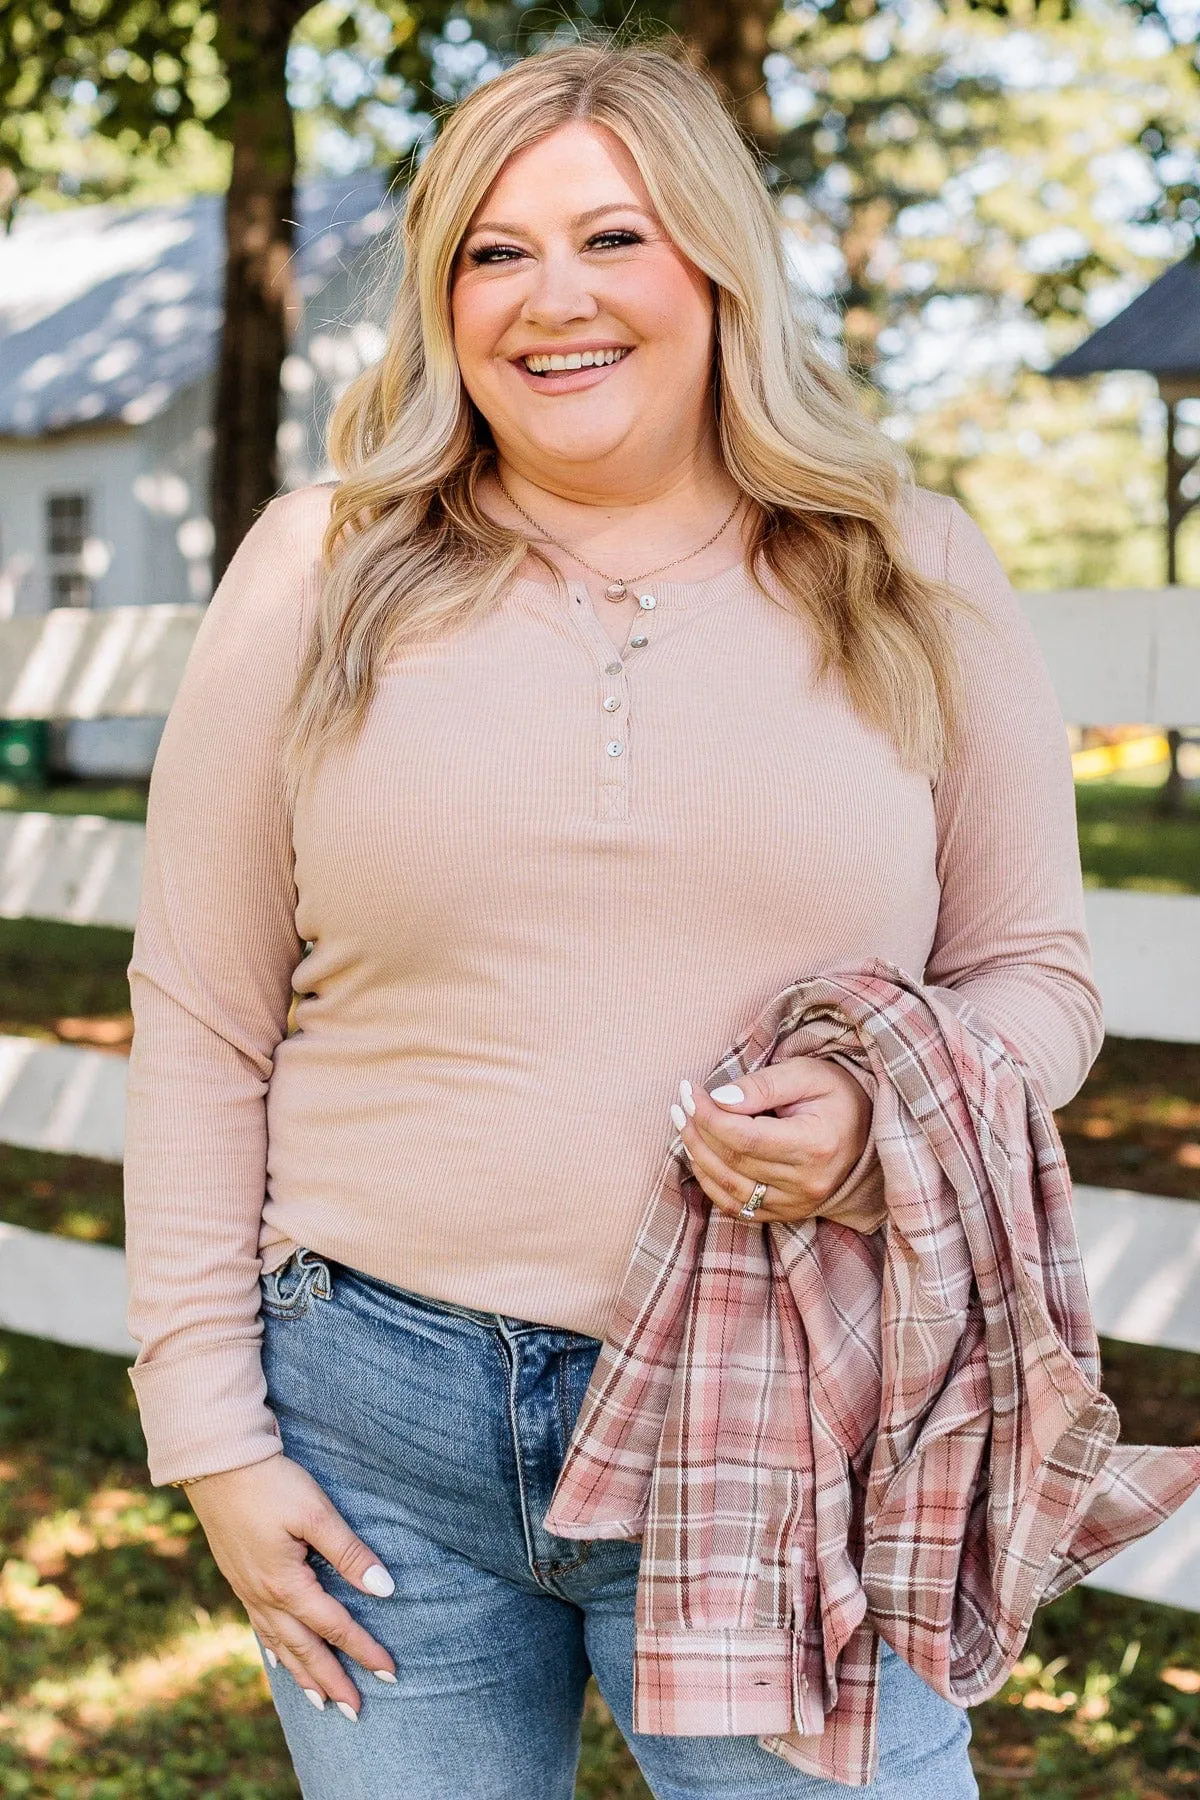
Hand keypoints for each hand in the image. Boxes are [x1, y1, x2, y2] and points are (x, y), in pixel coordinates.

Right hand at [184, 1453, 395, 1718]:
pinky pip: (260, 1627)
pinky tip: (279, 1657)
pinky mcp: (238, 1577)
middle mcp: (264, 1596)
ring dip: (302, 1674)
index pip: (335, 1627)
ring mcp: (247, 1589)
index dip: (364, 1650)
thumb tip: (386, 1590)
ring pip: (279, 1645)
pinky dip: (275, 1650)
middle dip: (332, 1682)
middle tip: (356, 1712)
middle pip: (304, 1650)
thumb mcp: (316, 1512)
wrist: (215, 1463)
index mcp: (286, 1584)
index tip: (390, 1673)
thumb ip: (350, 1553)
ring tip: (321, 1702)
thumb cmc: (271, 1482)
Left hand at [669, 1056, 871, 1224]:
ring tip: (684, 1122)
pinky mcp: (787, 1214)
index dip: (709, 1115)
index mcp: (816, 1145)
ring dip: (697, 1154)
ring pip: (728, 1187)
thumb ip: (763, 1086)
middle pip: (733, 1161)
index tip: (691, 1090)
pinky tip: (700, 1154)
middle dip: (698, 1129)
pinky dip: (710, 1181)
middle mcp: (807, 1183)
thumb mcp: (806, 1075)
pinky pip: (736, 1206)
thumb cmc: (837, 1094)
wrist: (867, 1130)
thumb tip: (719, 1099)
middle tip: (682, 1101)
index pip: (745, 1137)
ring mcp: (797, 1204)